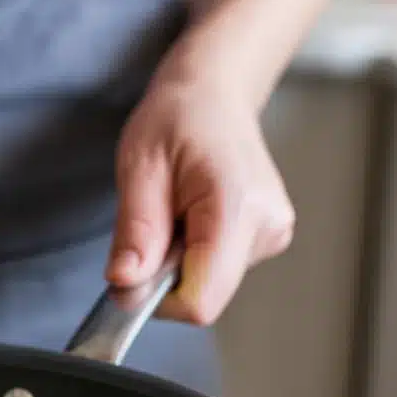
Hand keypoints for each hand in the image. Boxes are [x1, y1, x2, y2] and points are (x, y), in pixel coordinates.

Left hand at [107, 77, 294, 325]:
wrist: (213, 95)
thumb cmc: (176, 118)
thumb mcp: (139, 167)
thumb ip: (135, 231)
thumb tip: (124, 283)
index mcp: (238, 207)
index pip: (200, 300)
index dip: (156, 299)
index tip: (132, 268)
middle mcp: (267, 228)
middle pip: (202, 297)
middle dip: (163, 276)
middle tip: (154, 224)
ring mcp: (272, 236)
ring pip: (207, 286)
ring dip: (176, 263)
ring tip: (175, 211)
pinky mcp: (266, 240)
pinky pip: (215, 271)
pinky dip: (192, 255)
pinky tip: (191, 215)